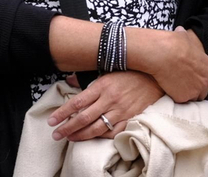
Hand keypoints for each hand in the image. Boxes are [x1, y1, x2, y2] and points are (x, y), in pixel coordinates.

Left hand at [47, 71, 162, 141]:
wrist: (155, 75)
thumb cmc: (129, 71)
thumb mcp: (107, 69)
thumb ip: (88, 77)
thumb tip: (69, 80)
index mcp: (102, 85)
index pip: (77, 102)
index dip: (63, 113)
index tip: (52, 121)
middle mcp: (110, 99)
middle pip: (84, 118)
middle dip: (67, 128)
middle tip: (56, 135)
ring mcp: (121, 110)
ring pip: (97, 128)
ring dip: (81, 135)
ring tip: (70, 138)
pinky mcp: (130, 118)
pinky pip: (114, 132)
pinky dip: (102, 137)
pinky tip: (92, 138)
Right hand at [141, 26, 207, 102]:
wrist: (164, 54)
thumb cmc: (174, 44)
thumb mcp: (184, 38)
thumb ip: (186, 38)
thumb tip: (181, 31)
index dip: (201, 81)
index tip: (192, 80)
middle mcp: (205, 82)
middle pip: (203, 92)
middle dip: (194, 90)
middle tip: (183, 85)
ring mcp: (195, 91)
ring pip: (192, 98)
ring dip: (186, 95)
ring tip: (175, 87)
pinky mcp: (183, 98)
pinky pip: (180, 101)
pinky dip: (175, 97)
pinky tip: (168, 89)